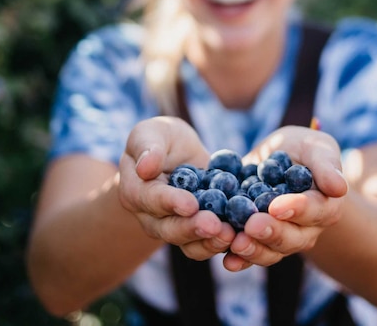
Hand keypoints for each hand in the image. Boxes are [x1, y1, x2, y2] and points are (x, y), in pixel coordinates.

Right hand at [118, 116, 235, 259]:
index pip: (151, 199)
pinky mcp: (197, 232)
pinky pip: (208, 244)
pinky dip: (224, 243)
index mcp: (135, 191)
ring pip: (189, 244)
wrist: (179, 154)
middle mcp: (152, 217)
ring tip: (231, 235)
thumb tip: (145, 167)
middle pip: (170, 229)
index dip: (170, 203)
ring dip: (209, 242)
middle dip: (193, 228)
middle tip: (215, 225)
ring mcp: (175, 228)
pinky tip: (241, 236)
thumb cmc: (161, 139)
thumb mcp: (152, 133)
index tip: (190, 204)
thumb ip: (147, 147)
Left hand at [224, 125, 348, 270]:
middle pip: (292, 238)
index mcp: (325, 205)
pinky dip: (240, 260)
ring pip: (271, 252)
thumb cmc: (302, 149)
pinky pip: (251, 255)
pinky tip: (228, 261)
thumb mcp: (315, 147)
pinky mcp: (258, 241)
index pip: (315, 210)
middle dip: (271, 232)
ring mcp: (282, 238)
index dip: (297, 209)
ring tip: (236, 244)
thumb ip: (326, 164)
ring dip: (253, 250)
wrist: (275, 158)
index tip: (276, 206)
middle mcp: (306, 229)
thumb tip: (339, 188)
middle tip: (251, 225)